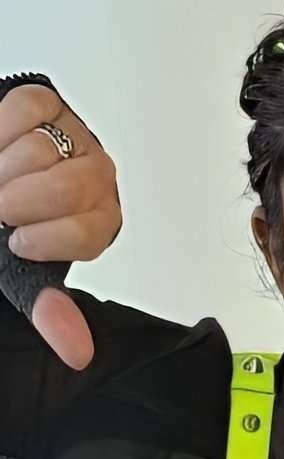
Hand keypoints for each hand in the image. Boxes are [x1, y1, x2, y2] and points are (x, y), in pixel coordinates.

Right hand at [0, 82, 121, 368]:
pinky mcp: (48, 102)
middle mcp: (97, 179)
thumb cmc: (9, 227)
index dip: (45, 238)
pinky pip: (24, 111)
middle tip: (1, 211)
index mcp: (99, 223)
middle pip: (68, 186)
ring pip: (41, 150)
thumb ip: (50, 309)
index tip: (17, 241)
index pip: (89, 231)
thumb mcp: (23, 273)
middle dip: (19, 202)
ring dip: (3, 171)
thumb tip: (78, 356)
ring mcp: (74, 136)